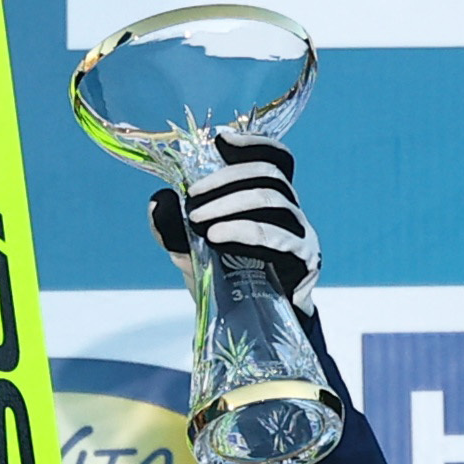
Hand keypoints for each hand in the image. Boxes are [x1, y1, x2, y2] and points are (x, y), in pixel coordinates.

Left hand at [150, 130, 319, 313]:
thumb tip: (158, 200)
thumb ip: (172, 226)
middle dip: (228, 178)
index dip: (254, 143)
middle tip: (193, 196)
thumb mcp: (188, 251)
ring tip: (199, 221)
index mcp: (266, 201)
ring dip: (232, 203)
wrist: (247, 326)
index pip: (272, 159)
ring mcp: (299, 234)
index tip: (222, 138)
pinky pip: (280, 237)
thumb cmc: (224, 281)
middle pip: (269, 175)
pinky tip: (218, 237)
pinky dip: (246, 231)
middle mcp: (288, 212)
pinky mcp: (304, 260)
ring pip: (274, 200)